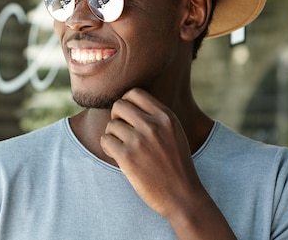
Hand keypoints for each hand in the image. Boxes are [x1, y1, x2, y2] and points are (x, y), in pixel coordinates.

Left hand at [99, 88, 235, 239]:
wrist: (182, 195)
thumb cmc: (176, 164)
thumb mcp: (175, 133)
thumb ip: (156, 117)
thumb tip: (127, 103)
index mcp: (166, 116)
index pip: (134, 93)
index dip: (126, 102)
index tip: (127, 116)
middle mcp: (153, 125)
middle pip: (119, 105)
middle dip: (116, 117)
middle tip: (122, 132)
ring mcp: (140, 140)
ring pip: (111, 125)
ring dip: (113, 136)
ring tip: (123, 148)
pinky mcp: (127, 157)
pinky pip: (105, 140)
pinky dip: (107, 147)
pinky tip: (118, 156)